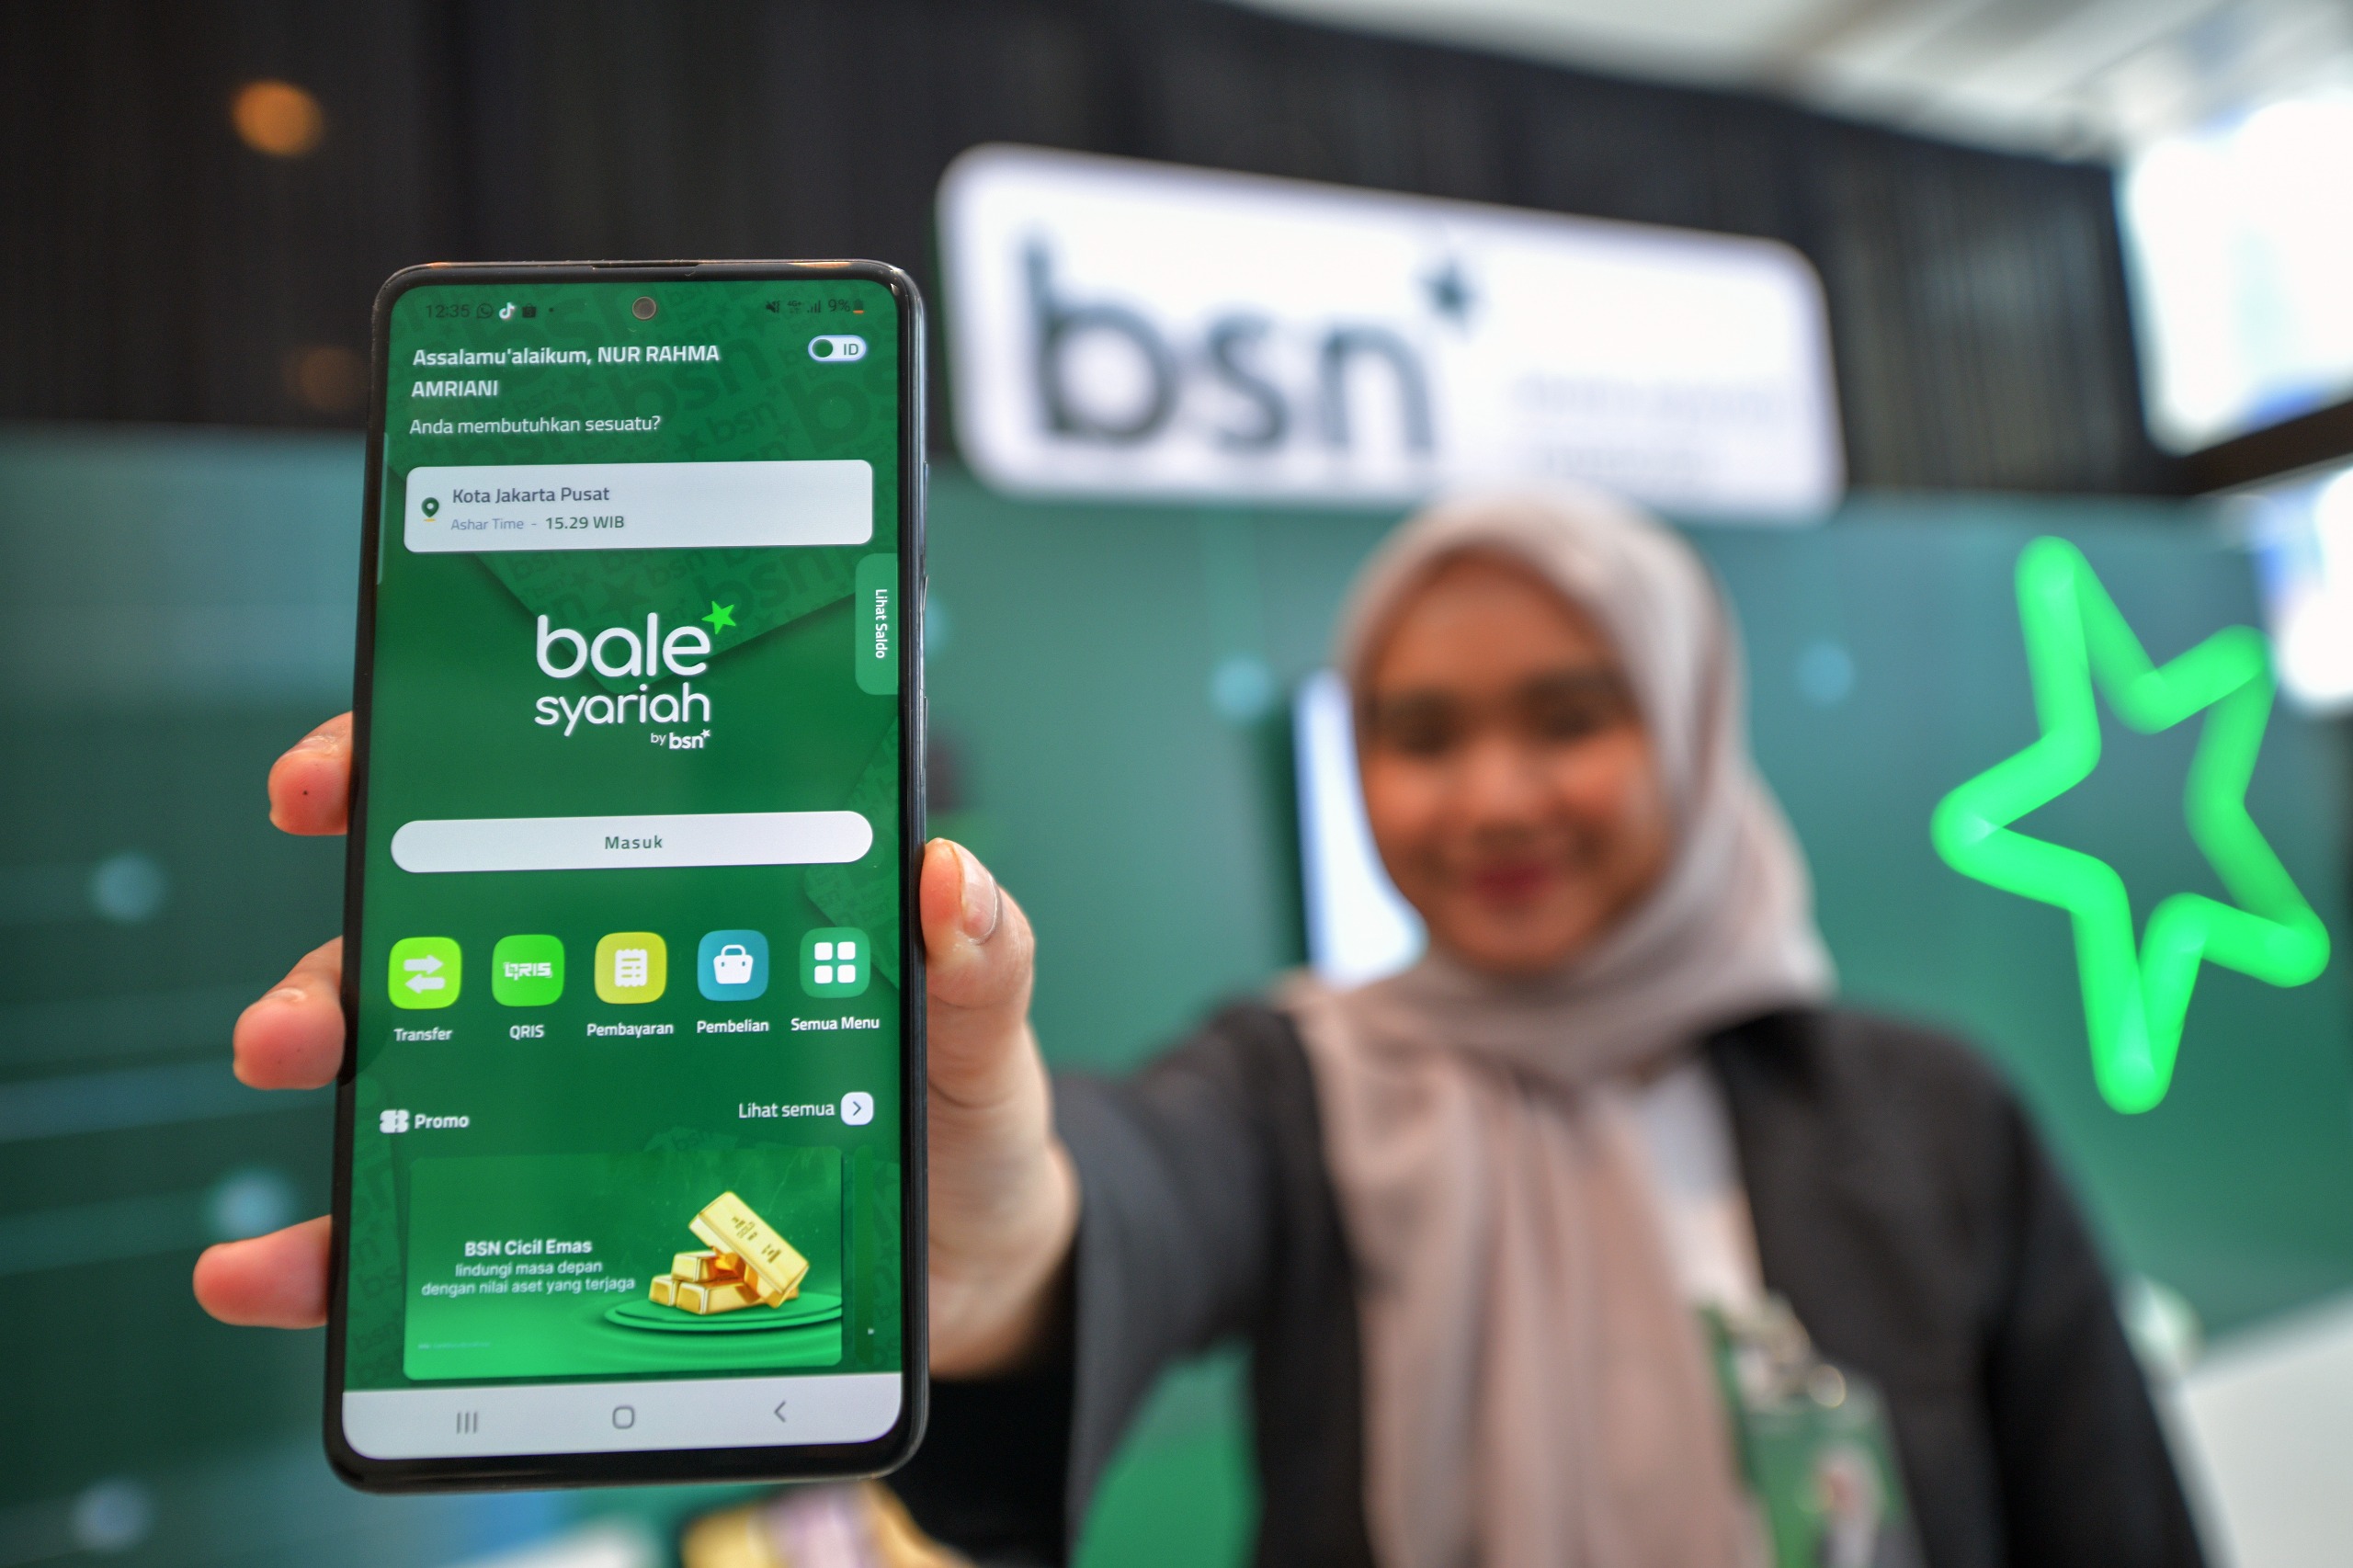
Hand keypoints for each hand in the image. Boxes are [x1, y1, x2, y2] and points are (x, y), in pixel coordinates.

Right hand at [196, 716, 1080, 1379]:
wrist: (969, 1265)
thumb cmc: (959, 1120)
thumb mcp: (980, 1034)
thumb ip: (979, 959)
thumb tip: (947, 872)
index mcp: (689, 911)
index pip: (537, 812)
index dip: (422, 773)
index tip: (340, 779)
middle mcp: (602, 989)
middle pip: (436, 943)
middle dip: (346, 954)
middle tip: (309, 1004)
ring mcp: (569, 1103)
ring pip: (406, 1071)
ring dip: (323, 1070)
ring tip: (284, 1078)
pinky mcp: (559, 1218)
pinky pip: (430, 1223)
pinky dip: (337, 1248)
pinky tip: (274, 1267)